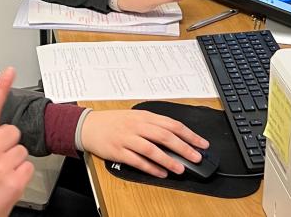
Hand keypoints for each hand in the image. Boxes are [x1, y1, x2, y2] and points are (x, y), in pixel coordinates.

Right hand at [0, 67, 33, 216]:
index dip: (0, 88)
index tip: (10, 72)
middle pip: (12, 131)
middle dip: (9, 145)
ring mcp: (1, 166)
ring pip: (22, 150)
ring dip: (15, 163)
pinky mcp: (15, 180)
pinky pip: (28, 167)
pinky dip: (21, 176)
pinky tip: (7, 185)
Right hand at [80, 109, 208, 177]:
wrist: (88, 125)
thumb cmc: (113, 122)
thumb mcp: (135, 117)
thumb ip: (154, 125)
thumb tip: (177, 138)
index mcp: (144, 116)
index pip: (171, 124)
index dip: (189, 134)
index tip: (202, 144)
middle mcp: (137, 126)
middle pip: (164, 136)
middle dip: (183, 148)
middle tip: (196, 157)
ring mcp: (127, 138)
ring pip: (151, 149)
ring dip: (168, 160)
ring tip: (180, 168)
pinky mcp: (118, 151)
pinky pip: (137, 161)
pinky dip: (150, 168)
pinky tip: (161, 173)